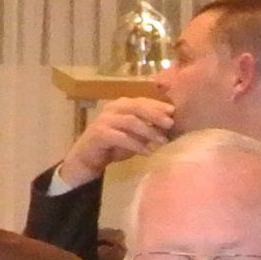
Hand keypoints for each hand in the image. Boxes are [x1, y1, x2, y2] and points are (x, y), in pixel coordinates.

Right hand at [52, 97, 175, 189]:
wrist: (87, 158)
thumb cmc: (113, 145)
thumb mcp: (134, 136)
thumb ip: (148, 129)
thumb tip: (169, 126)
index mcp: (120, 105)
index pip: (141, 101)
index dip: (158, 105)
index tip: (174, 112)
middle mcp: (112, 109)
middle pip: (136, 107)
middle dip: (155, 115)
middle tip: (170, 124)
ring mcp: (104, 120)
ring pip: (130, 121)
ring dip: (149, 131)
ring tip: (162, 142)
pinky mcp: (99, 134)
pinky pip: (121, 137)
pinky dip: (136, 145)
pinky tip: (147, 152)